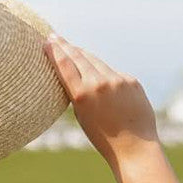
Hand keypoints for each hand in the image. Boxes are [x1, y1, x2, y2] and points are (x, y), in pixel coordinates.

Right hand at [44, 34, 158, 166]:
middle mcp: (99, 83)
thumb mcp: (81, 115)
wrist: (135, 146)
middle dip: (66, 46)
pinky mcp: (131, 81)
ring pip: (96, 61)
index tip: (47, 41)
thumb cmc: (103, 137)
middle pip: (79, 57)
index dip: (54, 51)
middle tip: (55, 37)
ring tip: (74, 49)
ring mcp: (118, 80)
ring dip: (84, 55)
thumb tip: (77, 71)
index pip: (64, 65)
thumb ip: (78, 92)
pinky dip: (105, 72)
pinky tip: (100, 76)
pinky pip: (113, 72)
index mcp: (82, 95)